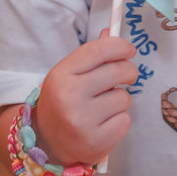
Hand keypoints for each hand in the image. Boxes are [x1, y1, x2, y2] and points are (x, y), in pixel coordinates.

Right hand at [33, 30, 137, 164]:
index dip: (120, 46)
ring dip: (121, 99)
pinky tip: (104, 123)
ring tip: (105, 106)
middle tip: (128, 75)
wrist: (47, 143)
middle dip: (129, 71)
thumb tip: (110, 32)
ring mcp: (82, 121)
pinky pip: (125, 121)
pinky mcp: (96, 142)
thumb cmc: (63, 101)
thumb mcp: (69, 74)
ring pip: (124, 98)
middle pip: (117, 71)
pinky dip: (120, 120)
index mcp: (62, 74)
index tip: (129, 50)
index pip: (98, 50)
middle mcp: (70, 96)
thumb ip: (91, 54)